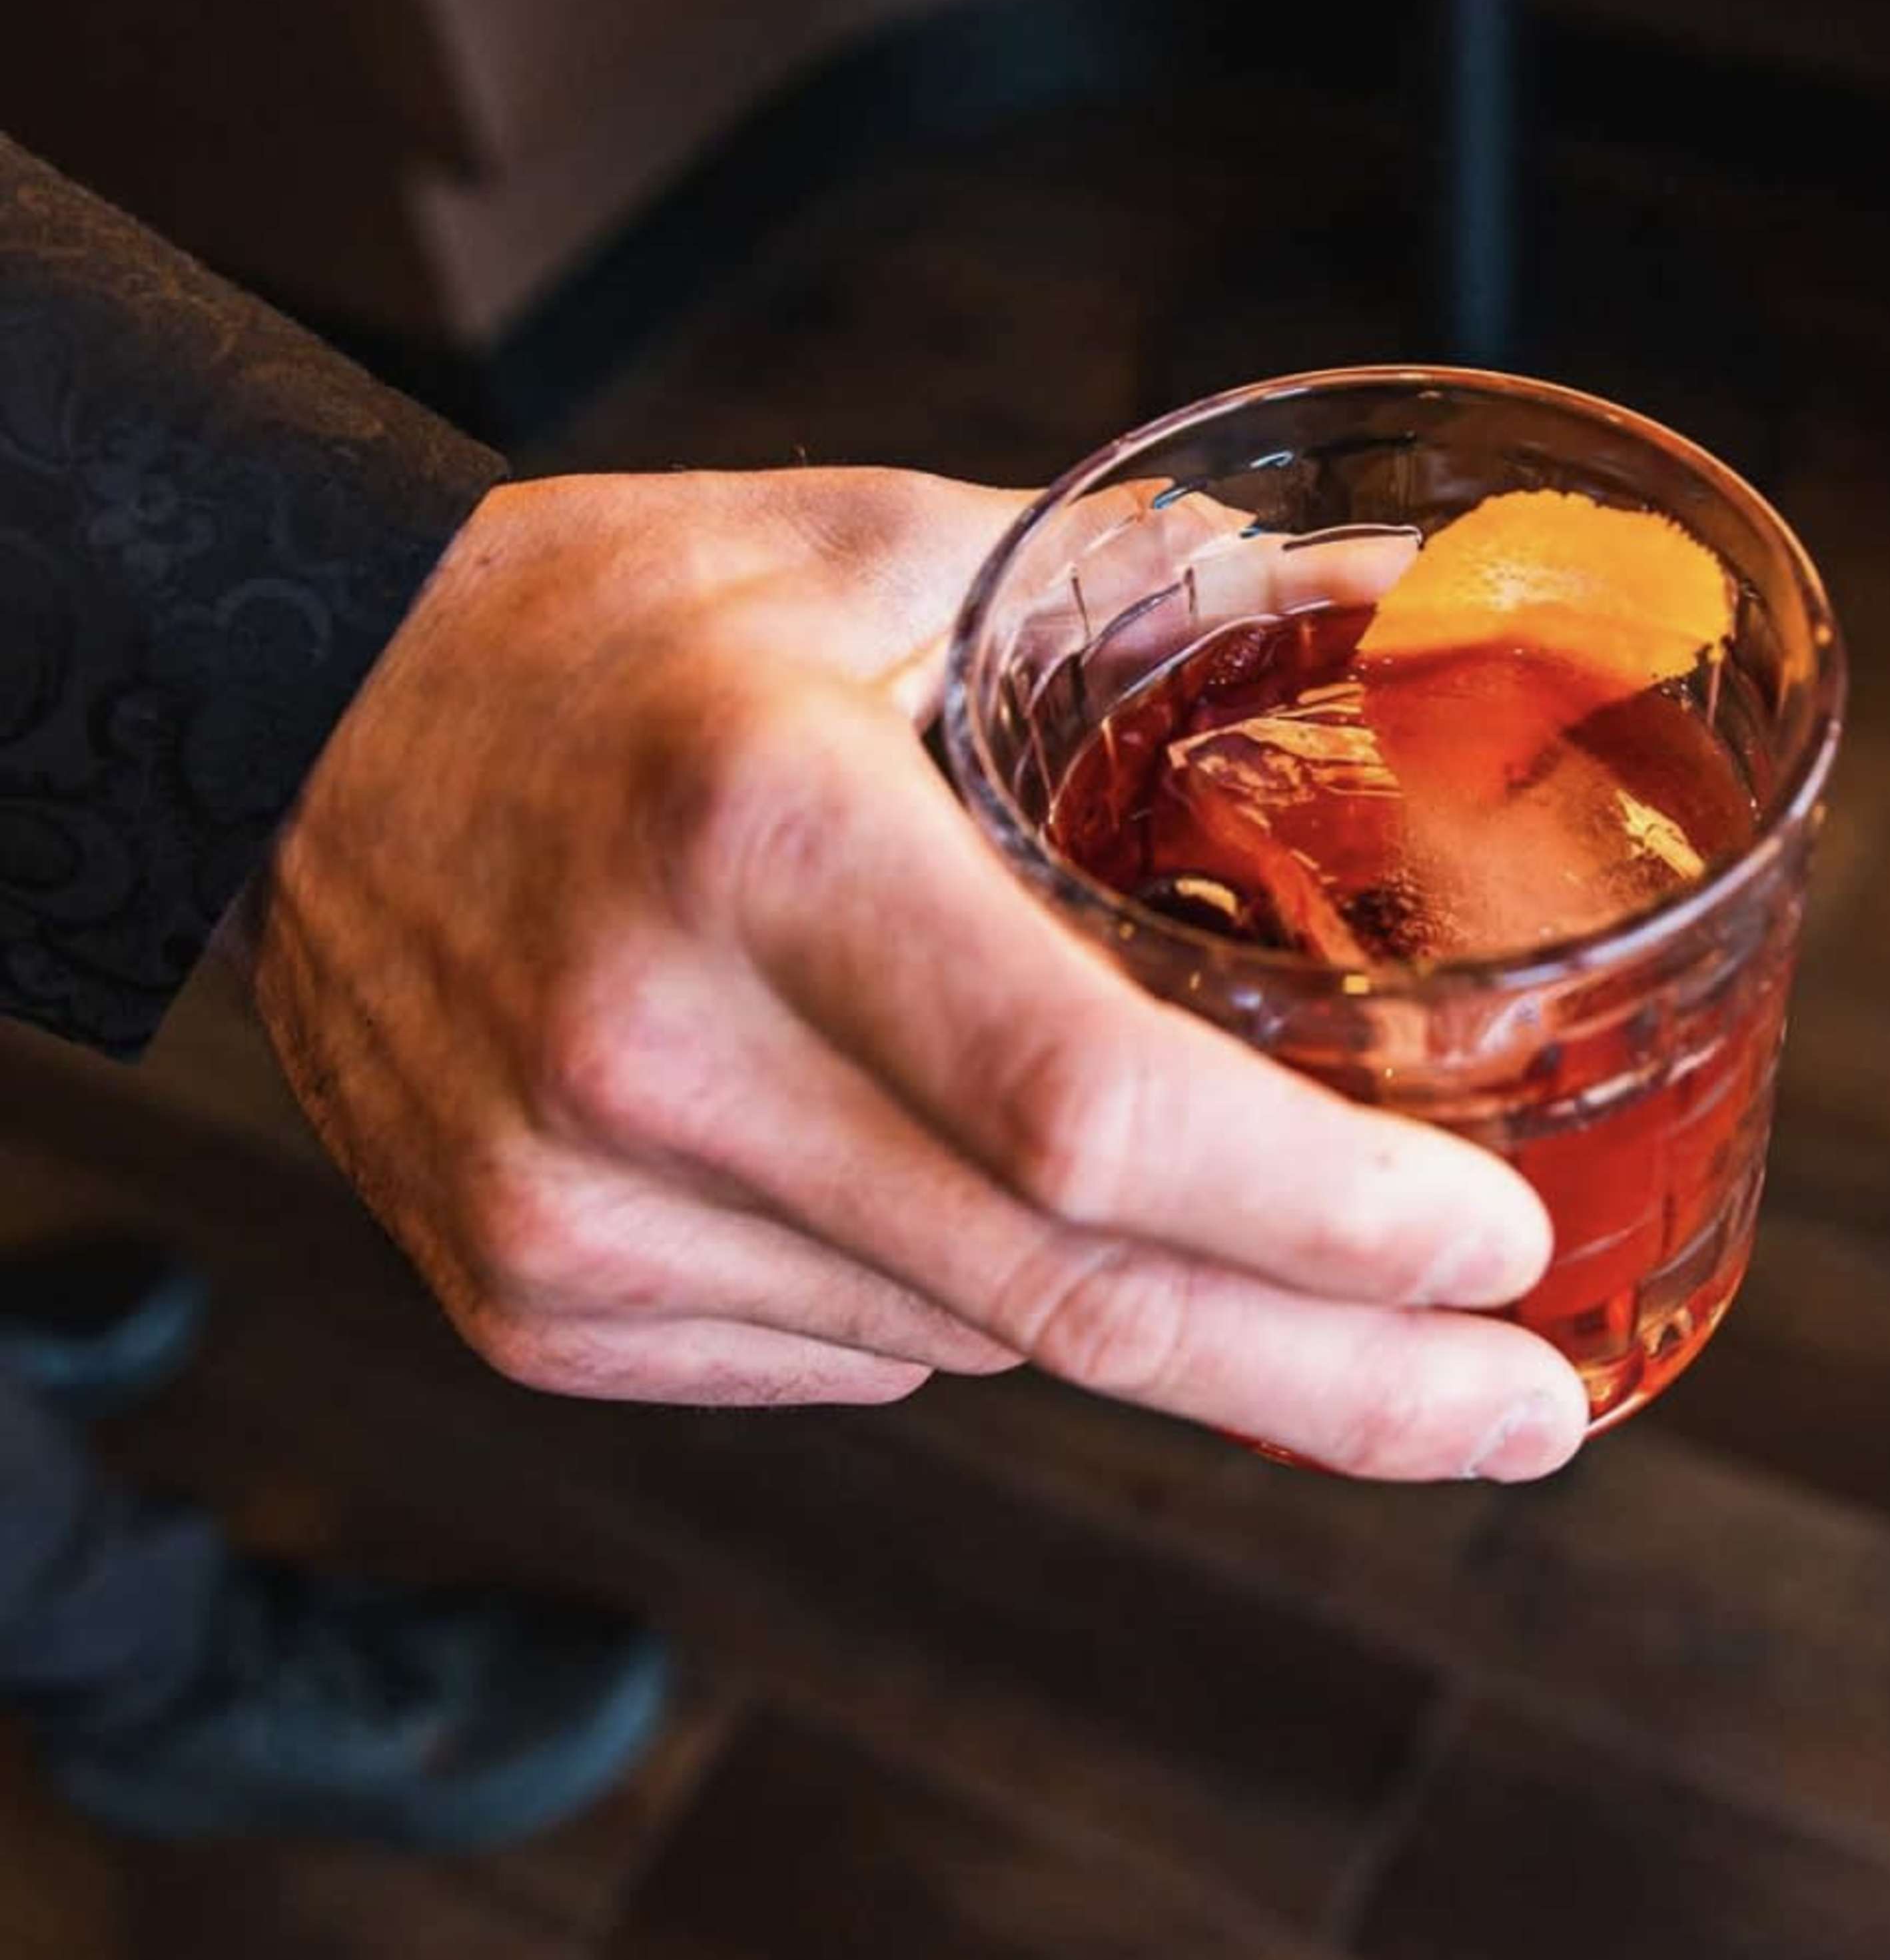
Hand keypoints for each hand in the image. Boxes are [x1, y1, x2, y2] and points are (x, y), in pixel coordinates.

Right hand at [248, 467, 1585, 1480]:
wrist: (298, 718)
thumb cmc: (624, 626)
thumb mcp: (890, 548)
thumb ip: (1166, 596)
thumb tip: (1439, 598)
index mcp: (764, 840)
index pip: (1093, 1108)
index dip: (1324, 1213)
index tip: (1495, 1253)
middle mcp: (651, 1052)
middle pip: (1065, 1301)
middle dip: (1337, 1383)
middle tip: (1522, 1411)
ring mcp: (572, 1207)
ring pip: (974, 1347)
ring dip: (1165, 1324)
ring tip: (1277, 1263)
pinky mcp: (530, 1295)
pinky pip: (851, 1361)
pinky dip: (977, 1310)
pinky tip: (987, 1206)